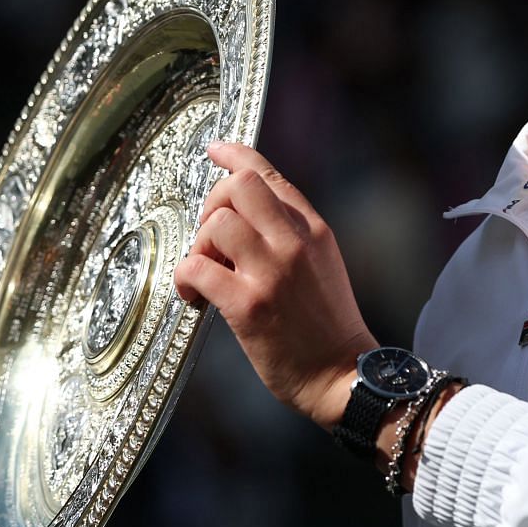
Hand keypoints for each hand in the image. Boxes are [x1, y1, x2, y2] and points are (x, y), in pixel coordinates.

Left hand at [172, 142, 372, 426]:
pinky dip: (184, 279)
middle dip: (211, 204)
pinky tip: (194, 297)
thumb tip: (245, 213)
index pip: (268, 174)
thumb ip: (292, 233)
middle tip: (210, 239)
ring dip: (198, 246)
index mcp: (313, 229)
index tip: (215, 151)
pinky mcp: (250, 305)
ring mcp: (272, 272)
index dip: (234, 156)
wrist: (342, 375)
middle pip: (237, 186)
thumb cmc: (326, 325)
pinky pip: (197, 269)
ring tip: (206, 272)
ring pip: (214, 224)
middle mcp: (294, 242)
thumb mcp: (322, 263)